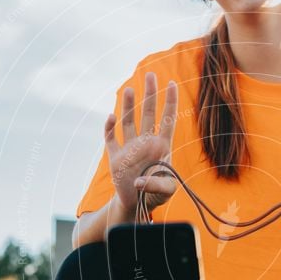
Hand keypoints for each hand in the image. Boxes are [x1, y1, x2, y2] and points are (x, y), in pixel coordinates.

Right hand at [104, 72, 177, 213]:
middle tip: (150, 75)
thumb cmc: (157, 196)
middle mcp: (145, 143)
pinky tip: (110, 117)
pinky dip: (109, 128)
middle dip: (150, 94)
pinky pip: (110, 138)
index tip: (172, 83)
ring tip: (129, 89)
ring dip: (128, 106)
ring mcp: (130, 148)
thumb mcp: (166, 192)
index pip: (168, 120)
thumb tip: (140, 182)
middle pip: (148, 114)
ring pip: (129, 121)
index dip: (170, 102)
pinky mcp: (115, 156)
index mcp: (162, 147)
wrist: (137, 204)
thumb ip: (157, 185)